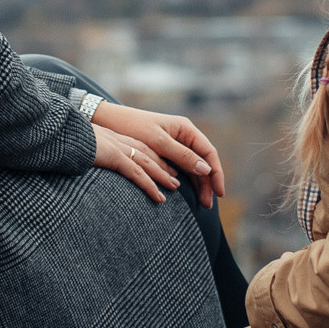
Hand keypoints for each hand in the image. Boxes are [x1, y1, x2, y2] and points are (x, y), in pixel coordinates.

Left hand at [91, 101, 224, 207]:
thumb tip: (206, 170)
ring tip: (202, 204)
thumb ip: (182, 155)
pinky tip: (190, 194)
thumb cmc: (133, 128)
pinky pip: (182, 168)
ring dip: (200, 184)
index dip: (217, 173)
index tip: (219, 192)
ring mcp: (175, 145)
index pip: (209, 152)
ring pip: (194, 167)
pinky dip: (188, 181)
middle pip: (203, 162)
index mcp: (186, 129)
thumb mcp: (158, 142)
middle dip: (208, 183)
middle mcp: (184, 136)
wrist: (109, 122)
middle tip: (208, 204)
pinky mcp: (165, 153)